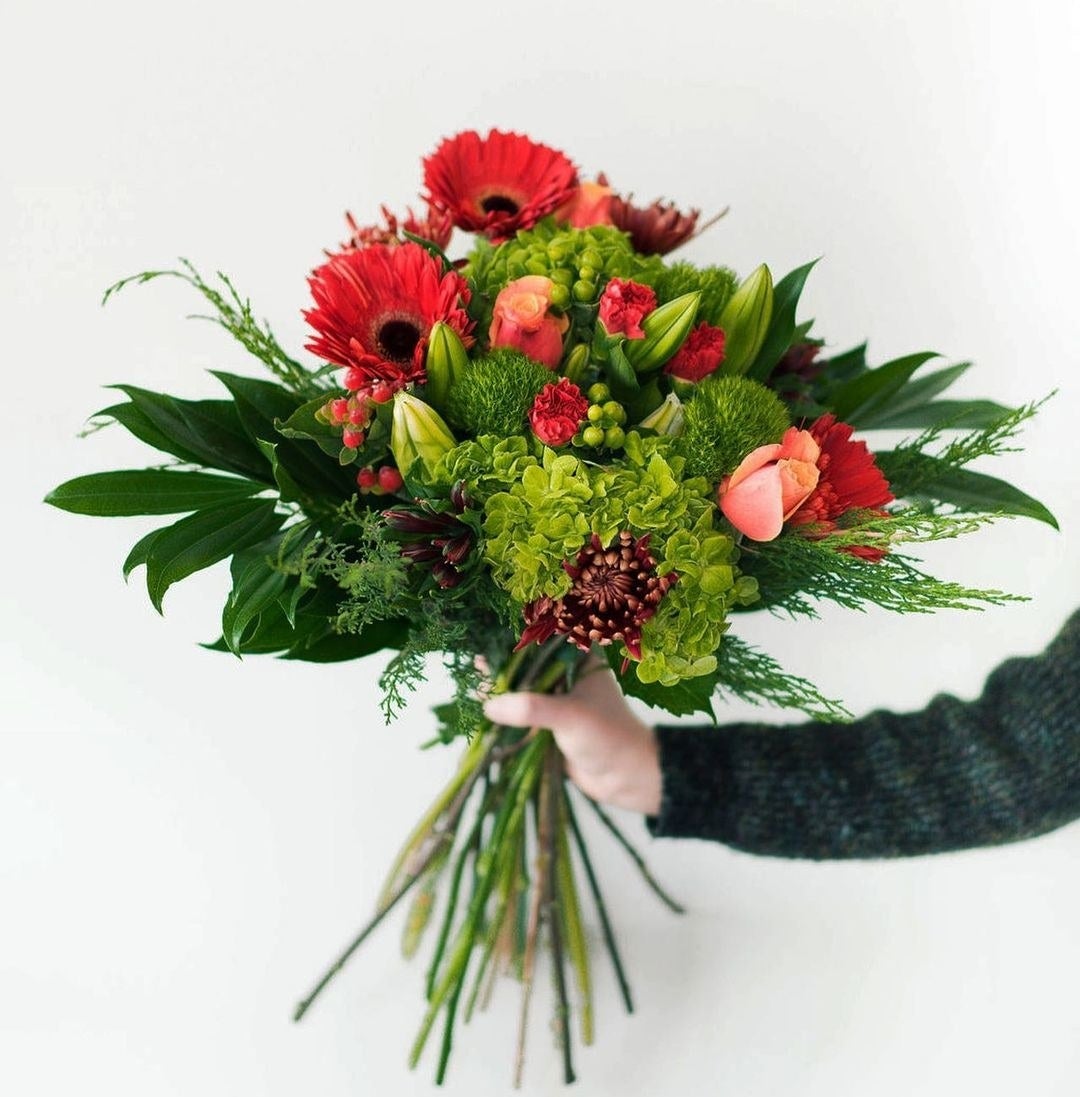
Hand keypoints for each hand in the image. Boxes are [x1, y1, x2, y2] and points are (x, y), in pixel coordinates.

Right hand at [482, 657, 661, 814]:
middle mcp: (567, 672)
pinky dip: (504, 711)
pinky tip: (482, 707)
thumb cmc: (609, 737)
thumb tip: (490, 705)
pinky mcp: (548, 721)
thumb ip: (532, 708)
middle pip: (528, 663)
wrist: (626, 777)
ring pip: (522, 688)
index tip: (487, 639)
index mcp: (580, 658)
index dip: (515, 638)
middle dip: (502, 665)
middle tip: (475, 664)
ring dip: (500, 689)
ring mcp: (557, 697)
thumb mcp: (571, 717)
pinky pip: (521, 711)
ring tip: (473, 684)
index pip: (543, 640)